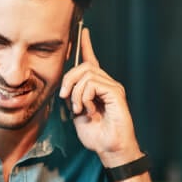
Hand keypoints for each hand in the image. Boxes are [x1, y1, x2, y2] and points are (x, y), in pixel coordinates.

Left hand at [59, 28, 141, 166]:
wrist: (110, 149)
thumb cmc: (96, 135)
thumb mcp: (77, 114)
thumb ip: (72, 98)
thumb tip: (65, 88)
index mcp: (98, 88)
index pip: (92, 61)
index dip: (86, 46)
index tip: (83, 32)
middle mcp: (107, 84)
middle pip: (84, 66)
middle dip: (69, 79)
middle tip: (66, 97)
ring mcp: (113, 87)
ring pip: (86, 74)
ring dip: (76, 93)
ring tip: (79, 109)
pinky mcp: (116, 93)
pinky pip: (93, 84)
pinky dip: (85, 97)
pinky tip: (88, 110)